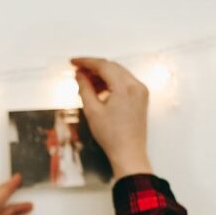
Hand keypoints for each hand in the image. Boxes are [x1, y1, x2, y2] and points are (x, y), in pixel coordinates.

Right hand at [70, 56, 153, 178]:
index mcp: (125, 87)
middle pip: (112, 67)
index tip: (74, 62)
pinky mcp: (141, 98)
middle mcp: (136, 85)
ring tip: (86, 82)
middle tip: (77, 71)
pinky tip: (99, 90)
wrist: (129, 152)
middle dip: (94, 67)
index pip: (103, 65)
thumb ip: (85, 88)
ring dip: (102, 75)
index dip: (86, 62)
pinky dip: (111, 82)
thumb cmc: (112, 136)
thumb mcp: (92, 110)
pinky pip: (125, 82)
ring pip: (118, 73)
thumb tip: (79, 75)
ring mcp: (140, 91)